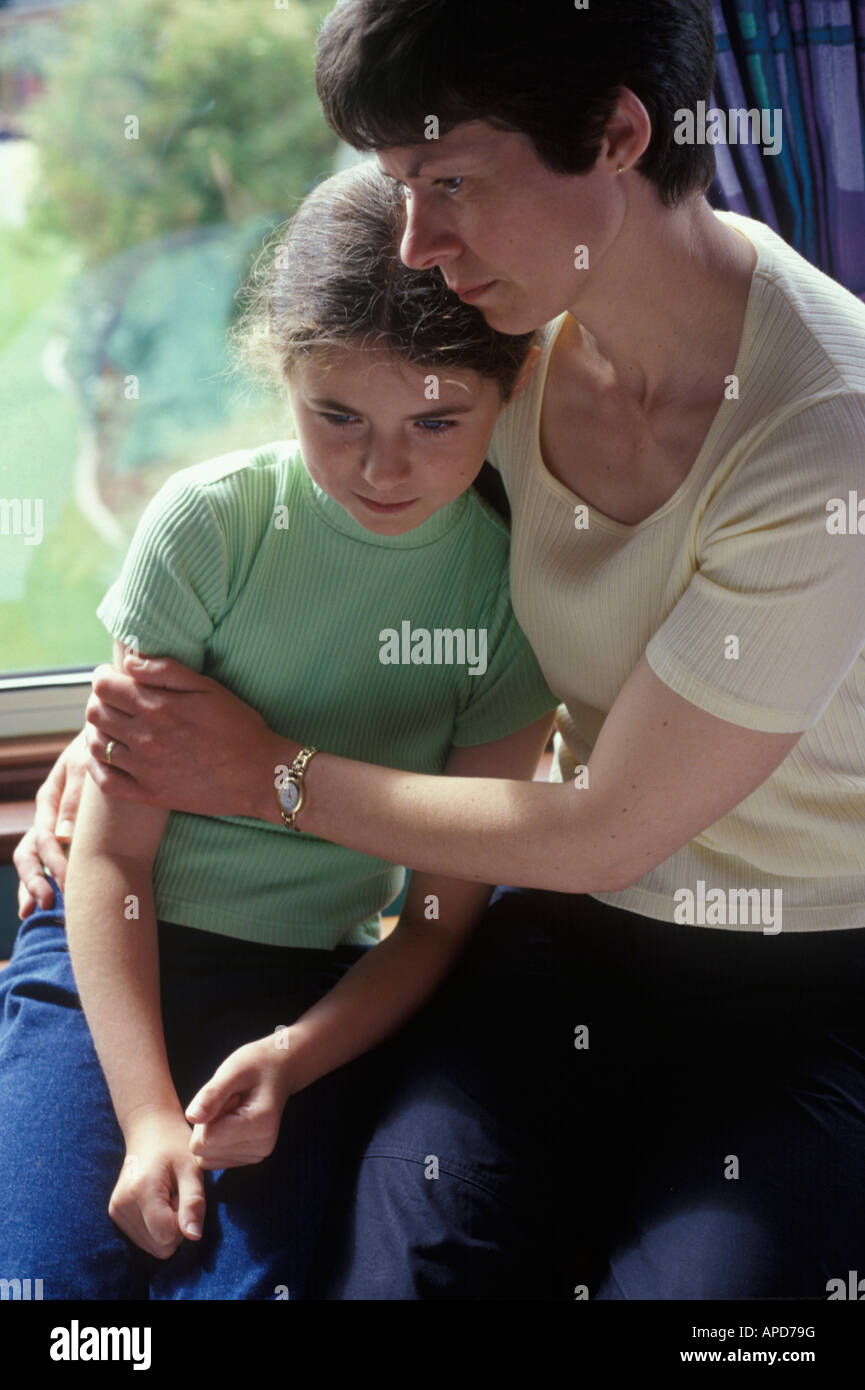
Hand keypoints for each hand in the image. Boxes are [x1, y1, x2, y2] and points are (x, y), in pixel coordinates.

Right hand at [13, 730, 88, 917]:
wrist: (114, 742)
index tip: (68, 884)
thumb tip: (63, 837)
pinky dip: (47, 880)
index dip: (54, 863)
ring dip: (32, 885)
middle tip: (46, 904)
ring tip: (35, 912)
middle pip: (30, 853)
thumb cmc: (103, 750)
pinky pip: (52, 859)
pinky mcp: (72, 833)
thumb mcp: (88, 765)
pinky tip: (46, 905)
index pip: (44, 837)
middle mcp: (48, 816)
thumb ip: (77, 798)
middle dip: (34, 881)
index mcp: (50, 799)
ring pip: (34, 860)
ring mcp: (56, 825)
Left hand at [84, 653, 288, 817]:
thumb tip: (129, 661)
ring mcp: (144, 769)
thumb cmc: (238, 727)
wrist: (259, 775)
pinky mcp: (149, 794)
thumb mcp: (208, 688)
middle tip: (115, 701)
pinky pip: (105, 781)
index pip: (104, 687)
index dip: (104, 677)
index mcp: (158, 707)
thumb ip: (166, 670)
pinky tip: (106, 756)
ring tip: (113, 725)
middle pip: (95, 713)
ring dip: (98, 730)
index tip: (113, 677)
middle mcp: (145, 738)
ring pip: (96, 744)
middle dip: (100, 701)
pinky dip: (97, 766)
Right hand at [109, 1105, 205, 1258]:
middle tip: (176, 1193)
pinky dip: (155, 1224)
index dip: (183, 1221)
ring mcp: (115, 1210)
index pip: (167, 1237)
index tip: (182, 1194)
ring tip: (167, 1194)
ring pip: (152, 1245)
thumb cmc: (175, 1146)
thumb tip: (193, 1237)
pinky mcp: (114, 1213)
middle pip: (160, 1245)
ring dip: (165, 1225)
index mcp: (141, 1191)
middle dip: (175, 1226)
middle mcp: (121, 1204)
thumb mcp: (192, 1169)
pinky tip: (157, 1200)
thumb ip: (193, 1203)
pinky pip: (144, 1238)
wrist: (149, 1129)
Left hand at [185, 1034, 295, 1169]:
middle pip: (203, 1150)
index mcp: (259, 1125)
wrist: (279, 1069)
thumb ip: (212, 1094)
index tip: (227, 1095)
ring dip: (211, 1132)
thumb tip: (192, 1117)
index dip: (206, 1114)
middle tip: (229, 1101)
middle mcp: (261, 1146)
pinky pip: (214, 1158)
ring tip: (232, 1109)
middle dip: (207, 1124)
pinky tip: (232, 1120)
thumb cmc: (255, 1065)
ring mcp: (258, 1155)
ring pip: (206, 1157)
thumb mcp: (233, 1070)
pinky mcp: (251, 1157)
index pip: (205, 1140)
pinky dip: (216, 1140)